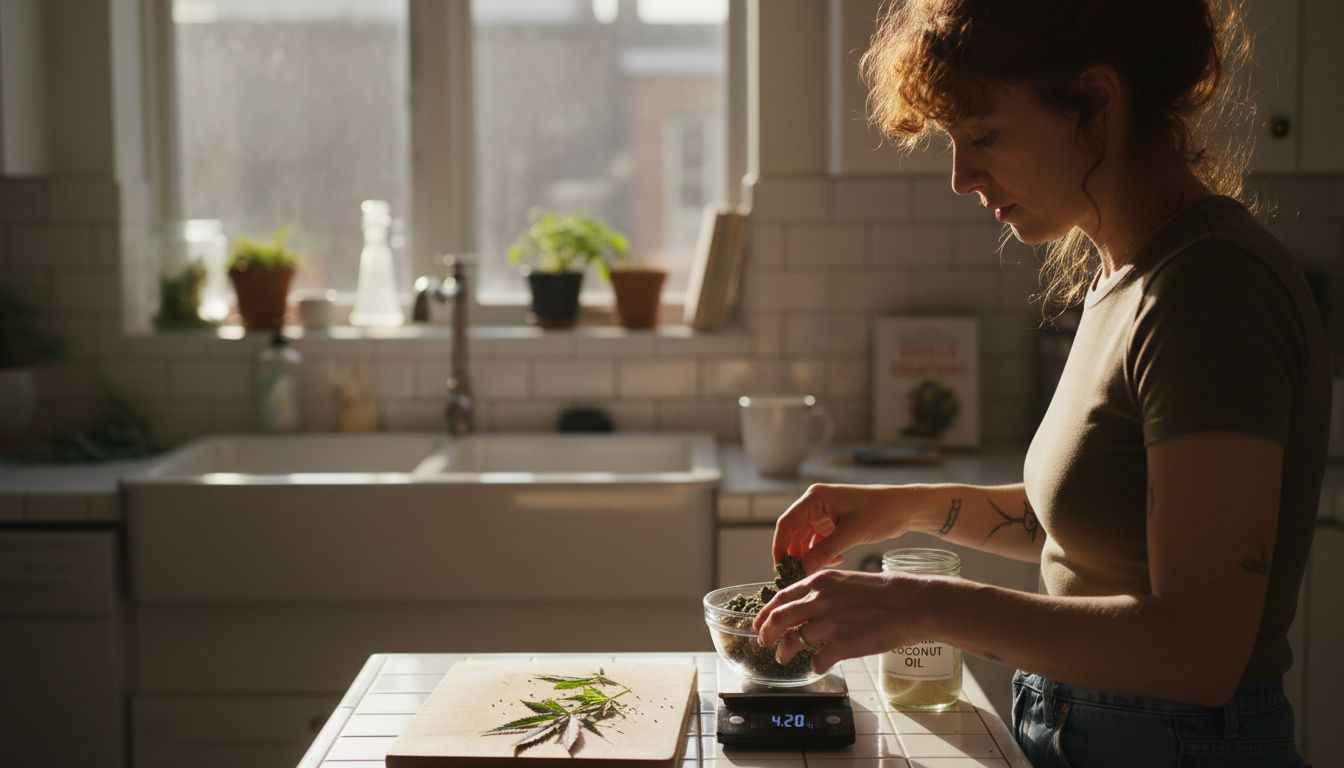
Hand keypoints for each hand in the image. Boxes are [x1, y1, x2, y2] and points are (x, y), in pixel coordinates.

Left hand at [752, 568, 932, 673]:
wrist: (912, 604)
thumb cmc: (885, 593)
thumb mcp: (846, 581)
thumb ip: (823, 593)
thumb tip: (805, 608)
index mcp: (819, 581)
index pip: (780, 597)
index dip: (764, 613)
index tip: (758, 623)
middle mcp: (819, 600)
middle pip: (777, 620)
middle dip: (766, 634)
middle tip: (764, 643)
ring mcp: (829, 623)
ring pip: (792, 642)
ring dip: (785, 653)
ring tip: (784, 659)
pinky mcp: (841, 645)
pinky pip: (816, 661)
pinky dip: (815, 666)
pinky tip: (820, 665)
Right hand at [773, 484, 909, 574]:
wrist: (905, 508)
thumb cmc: (880, 513)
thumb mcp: (851, 534)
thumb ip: (825, 552)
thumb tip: (803, 570)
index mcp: (815, 498)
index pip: (786, 524)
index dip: (780, 547)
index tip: (781, 569)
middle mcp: (816, 504)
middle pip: (794, 533)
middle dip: (795, 555)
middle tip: (797, 577)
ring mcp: (824, 514)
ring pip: (806, 540)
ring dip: (810, 556)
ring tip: (818, 572)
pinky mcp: (834, 523)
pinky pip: (819, 542)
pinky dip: (823, 553)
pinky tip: (837, 560)